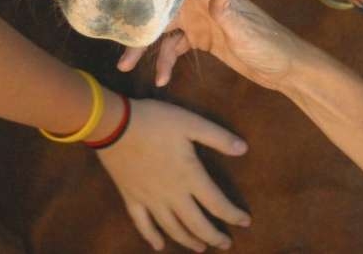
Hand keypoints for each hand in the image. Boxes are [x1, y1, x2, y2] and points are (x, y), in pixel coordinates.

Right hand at [96, 98, 250, 251]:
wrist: (116, 125)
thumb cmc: (157, 121)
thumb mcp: (191, 122)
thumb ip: (218, 137)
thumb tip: (244, 149)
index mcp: (190, 176)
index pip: (217, 204)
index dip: (233, 215)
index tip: (246, 221)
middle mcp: (172, 195)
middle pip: (196, 224)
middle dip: (214, 236)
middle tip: (226, 243)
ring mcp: (150, 200)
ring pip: (172, 229)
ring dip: (188, 240)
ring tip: (200, 248)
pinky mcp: (131, 198)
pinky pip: (143, 225)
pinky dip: (152, 237)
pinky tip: (159, 246)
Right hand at [141, 0, 302, 91]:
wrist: (284, 68)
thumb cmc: (269, 45)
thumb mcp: (246, 32)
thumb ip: (229, 14)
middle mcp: (202, 1)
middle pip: (163, 5)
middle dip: (140, 22)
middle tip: (118, 41)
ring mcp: (201, 19)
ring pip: (165, 26)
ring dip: (147, 45)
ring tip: (127, 66)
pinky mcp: (202, 38)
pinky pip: (175, 44)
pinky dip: (165, 59)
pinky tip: (162, 78)